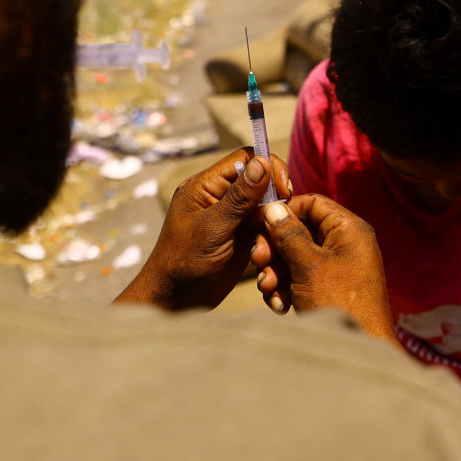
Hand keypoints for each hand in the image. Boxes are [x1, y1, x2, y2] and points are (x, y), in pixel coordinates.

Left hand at [114, 151, 290, 308]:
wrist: (175, 301)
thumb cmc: (184, 262)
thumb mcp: (213, 227)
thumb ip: (239, 197)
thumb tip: (263, 161)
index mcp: (206, 186)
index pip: (245, 159)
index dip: (268, 167)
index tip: (284, 189)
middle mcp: (221, 197)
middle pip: (260, 181)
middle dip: (274, 199)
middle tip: (282, 217)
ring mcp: (233, 217)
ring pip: (266, 207)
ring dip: (272, 224)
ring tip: (265, 246)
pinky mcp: (242, 236)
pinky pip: (265, 227)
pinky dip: (270, 239)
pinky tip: (264, 256)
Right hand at [251, 193, 396, 341]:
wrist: (357, 348)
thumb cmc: (339, 302)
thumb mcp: (309, 265)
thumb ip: (289, 234)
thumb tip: (273, 207)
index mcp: (349, 230)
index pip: (313, 203)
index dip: (285, 211)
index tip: (259, 224)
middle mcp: (346, 244)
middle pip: (300, 231)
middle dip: (275, 248)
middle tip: (258, 262)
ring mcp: (337, 267)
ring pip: (296, 257)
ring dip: (276, 271)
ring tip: (267, 289)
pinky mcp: (328, 288)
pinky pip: (301, 278)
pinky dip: (286, 288)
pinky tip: (280, 304)